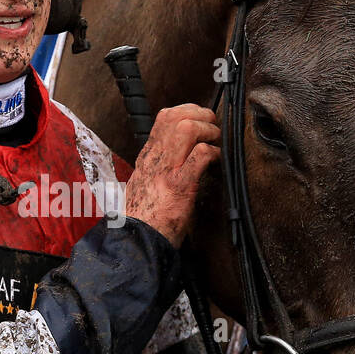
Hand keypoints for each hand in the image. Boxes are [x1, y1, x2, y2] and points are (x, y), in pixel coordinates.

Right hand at [122, 104, 219, 246]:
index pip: (165, 117)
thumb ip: (159, 167)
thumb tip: (181, 157)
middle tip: (213, 128)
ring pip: (186, 128)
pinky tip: (216, 160)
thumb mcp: (146, 184)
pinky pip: (200, 156)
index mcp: (148, 157)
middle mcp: (154, 158)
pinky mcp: (179, 186)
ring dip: (207, 130)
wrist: (138, 241)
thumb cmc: (146, 218)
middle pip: (174, 115)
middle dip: (201, 115)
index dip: (188, 112)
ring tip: (215, 142)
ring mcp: (166, 170)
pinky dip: (213, 153)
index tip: (202, 122)